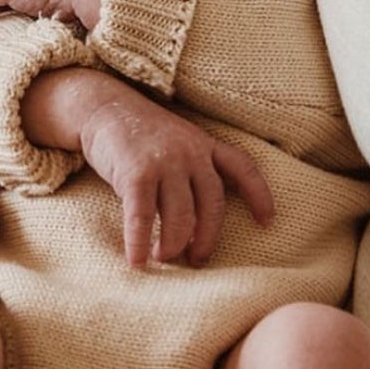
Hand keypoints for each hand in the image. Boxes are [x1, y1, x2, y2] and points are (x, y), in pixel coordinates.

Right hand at [79, 87, 273, 266]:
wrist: (102, 107)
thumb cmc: (139, 135)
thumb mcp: (177, 144)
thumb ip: (192, 173)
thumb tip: (194, 226)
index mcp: (204, 146)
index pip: (243, 168)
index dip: (259, 195)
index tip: (267, 221)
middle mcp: (190, 153)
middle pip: (212, 206)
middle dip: (207, 239)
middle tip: (196, 260)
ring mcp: (164, 163)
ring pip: (181, 216)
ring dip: (174, 245)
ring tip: (164, 259)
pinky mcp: (135, 173)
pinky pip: (143, 216)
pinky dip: (139, 242)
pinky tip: (136, 261)